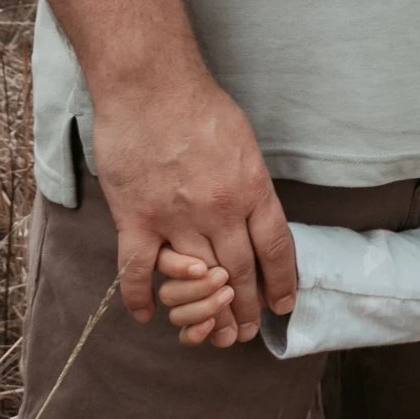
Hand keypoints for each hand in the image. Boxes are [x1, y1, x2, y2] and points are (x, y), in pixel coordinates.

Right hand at [91, 62, 296, 334]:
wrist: (150, 85)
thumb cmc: (197, 105)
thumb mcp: (243, 142)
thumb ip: (249, 182)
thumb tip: (256, 212)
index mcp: (252, 189)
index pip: (275, 248)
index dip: (280, 282)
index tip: (282, 304)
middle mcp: (220, 210)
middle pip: (240, 271)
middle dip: (246, 307)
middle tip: (246, 331)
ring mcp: (177, 218)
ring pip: (198, 280)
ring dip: (207, 312)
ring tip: (213, 334)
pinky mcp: (137, 219)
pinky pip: (139, 271)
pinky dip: (142, 298)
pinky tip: (149, 315)